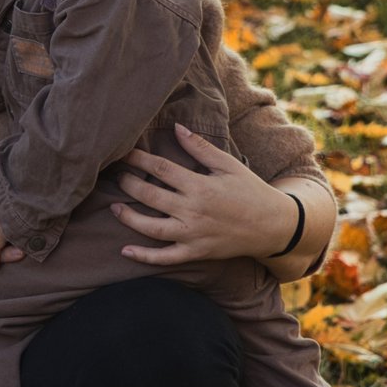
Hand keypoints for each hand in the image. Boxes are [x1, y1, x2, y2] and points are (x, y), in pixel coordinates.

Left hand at [115, 123, 330, 271]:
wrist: (272, 226)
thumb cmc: (250, 190)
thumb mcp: (228, 165)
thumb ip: (201, 148)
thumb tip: (177, 127)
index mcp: (200, 186)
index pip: (161, 170)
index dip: (139, 160)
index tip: (124, 153)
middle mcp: (193, 211)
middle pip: (150, 196)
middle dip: (129, 184)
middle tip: (116, 176)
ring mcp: (193, 235)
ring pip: (151, 228)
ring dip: (129, 218)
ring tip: (114, 208)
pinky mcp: (195, 253)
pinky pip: (165, 258)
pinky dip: (144, 257)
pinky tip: (125, 251)